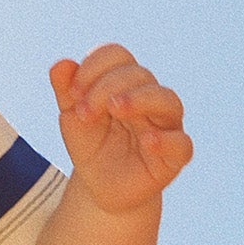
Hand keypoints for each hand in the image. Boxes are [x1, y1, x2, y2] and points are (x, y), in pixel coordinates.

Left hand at [50, 45, 191, 213]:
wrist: (101, 188)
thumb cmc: (92, 147)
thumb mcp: (72, 119)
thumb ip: (66, 92)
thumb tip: (61, 65)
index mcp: (126, 84)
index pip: (119, 56)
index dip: (95, 66)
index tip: (72, 93)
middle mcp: (150, 99)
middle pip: (140, 75)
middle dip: (106, 87)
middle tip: (84, 111)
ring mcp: (165, 127)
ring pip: (168, 100)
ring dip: (140, 99)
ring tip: (115, 108)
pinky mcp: (173, 157)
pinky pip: (182, 144)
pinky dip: (166, 140)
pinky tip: (146, 142)